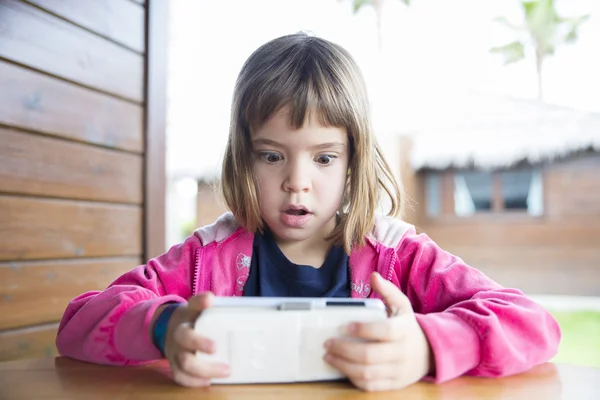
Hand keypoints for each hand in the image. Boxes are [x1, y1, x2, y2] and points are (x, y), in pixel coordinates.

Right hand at [161, 292, 230, 386]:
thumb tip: (217, 301)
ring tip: (225, 371)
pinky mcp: (174, 365)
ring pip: (184, 362)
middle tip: (216, 347)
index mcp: (188, 314)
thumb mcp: (199, 308)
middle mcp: (178, 332)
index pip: (194, 304)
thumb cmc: (192, 319)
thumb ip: (209, 305)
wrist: (169, 329)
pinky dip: (194, 382)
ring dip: (205, 369)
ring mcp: (175, 350)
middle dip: (200, 343)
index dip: (201, 302)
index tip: (210, 300)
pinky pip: (180, 376)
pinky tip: (209, 381)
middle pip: (185, 337)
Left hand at [324, 272, 433, 391]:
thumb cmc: (407, 326)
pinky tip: (342, 368)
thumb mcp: (402, 305)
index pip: (384, 331)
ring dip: (344, 366)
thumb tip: (374, 276)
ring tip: (328, 356)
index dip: (363, 329)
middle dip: (344, 350)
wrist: (429, 352)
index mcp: (404, 330)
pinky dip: (353, 379)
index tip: (344, 326)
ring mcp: (398, 371)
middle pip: (370, 355)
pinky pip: (371, 386)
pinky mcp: (394, 385)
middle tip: (327, 343)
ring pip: (368, 373)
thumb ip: (388, 290)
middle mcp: (403, 353)